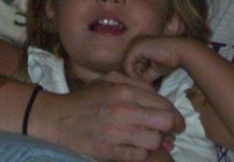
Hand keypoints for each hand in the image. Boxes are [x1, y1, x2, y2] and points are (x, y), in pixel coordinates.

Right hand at [31, 72, 184, 160]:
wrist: (58, 118)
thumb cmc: (86, 98)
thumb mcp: (110, 80)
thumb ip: (137, 85)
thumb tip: (160, 98)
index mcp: (125, 91)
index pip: (165, 105)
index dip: (175, 116)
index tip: (176, 123)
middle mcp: (123, 111)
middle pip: (165, 123)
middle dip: (171, 129)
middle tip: (169, 134)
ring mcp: (116, 133)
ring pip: (154, 142)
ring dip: (154, 142)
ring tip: (148, 140)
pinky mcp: (108, 152)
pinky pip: (138, 156)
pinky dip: (140, 153)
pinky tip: (134, 148)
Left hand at [123, 36, 187, 84]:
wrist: (182, 52)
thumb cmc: (171, 60)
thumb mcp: (154, 69)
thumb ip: (143, 75)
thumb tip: (134, 86)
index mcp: (138, 45)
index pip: (129, 63)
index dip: (134, 76)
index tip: (143, 84)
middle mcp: (134, 42)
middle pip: (125, 64)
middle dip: (133, 76)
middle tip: (143, 84)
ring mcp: (134, 43)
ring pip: (124, 66)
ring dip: (133, 77)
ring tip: (144, 82)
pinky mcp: (136, 48)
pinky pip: (127, 65)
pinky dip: (133, 75)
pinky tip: (143, 78)